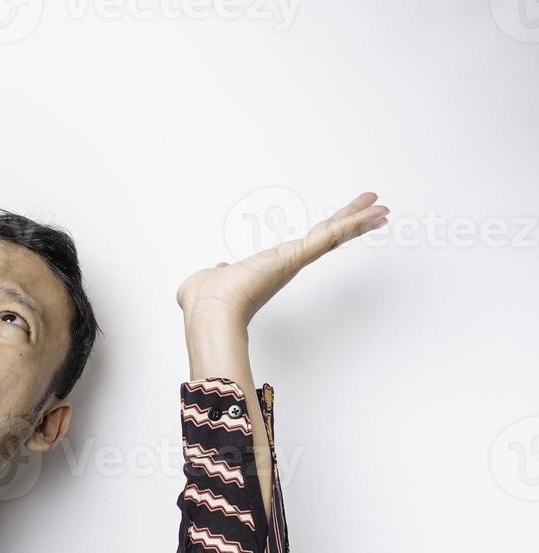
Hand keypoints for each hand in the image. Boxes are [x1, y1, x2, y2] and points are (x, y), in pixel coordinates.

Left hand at [177, 191, 387, 328]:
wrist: (210, 311)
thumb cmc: (205, 301)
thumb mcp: (209, 279)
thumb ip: (217, 272)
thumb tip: (219, 268)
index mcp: (271, 267)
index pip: (305, 246)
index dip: (325, 234)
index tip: (340, 222)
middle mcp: (287, 265)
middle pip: (327, 238)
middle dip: (351, 223)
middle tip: (376, 210)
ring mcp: (294, 261)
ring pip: (333, 235)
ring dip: (359, 220)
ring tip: (383, 207)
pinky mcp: (296, 258)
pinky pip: (329, 237)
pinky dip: (353, 223)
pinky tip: (373, 212)